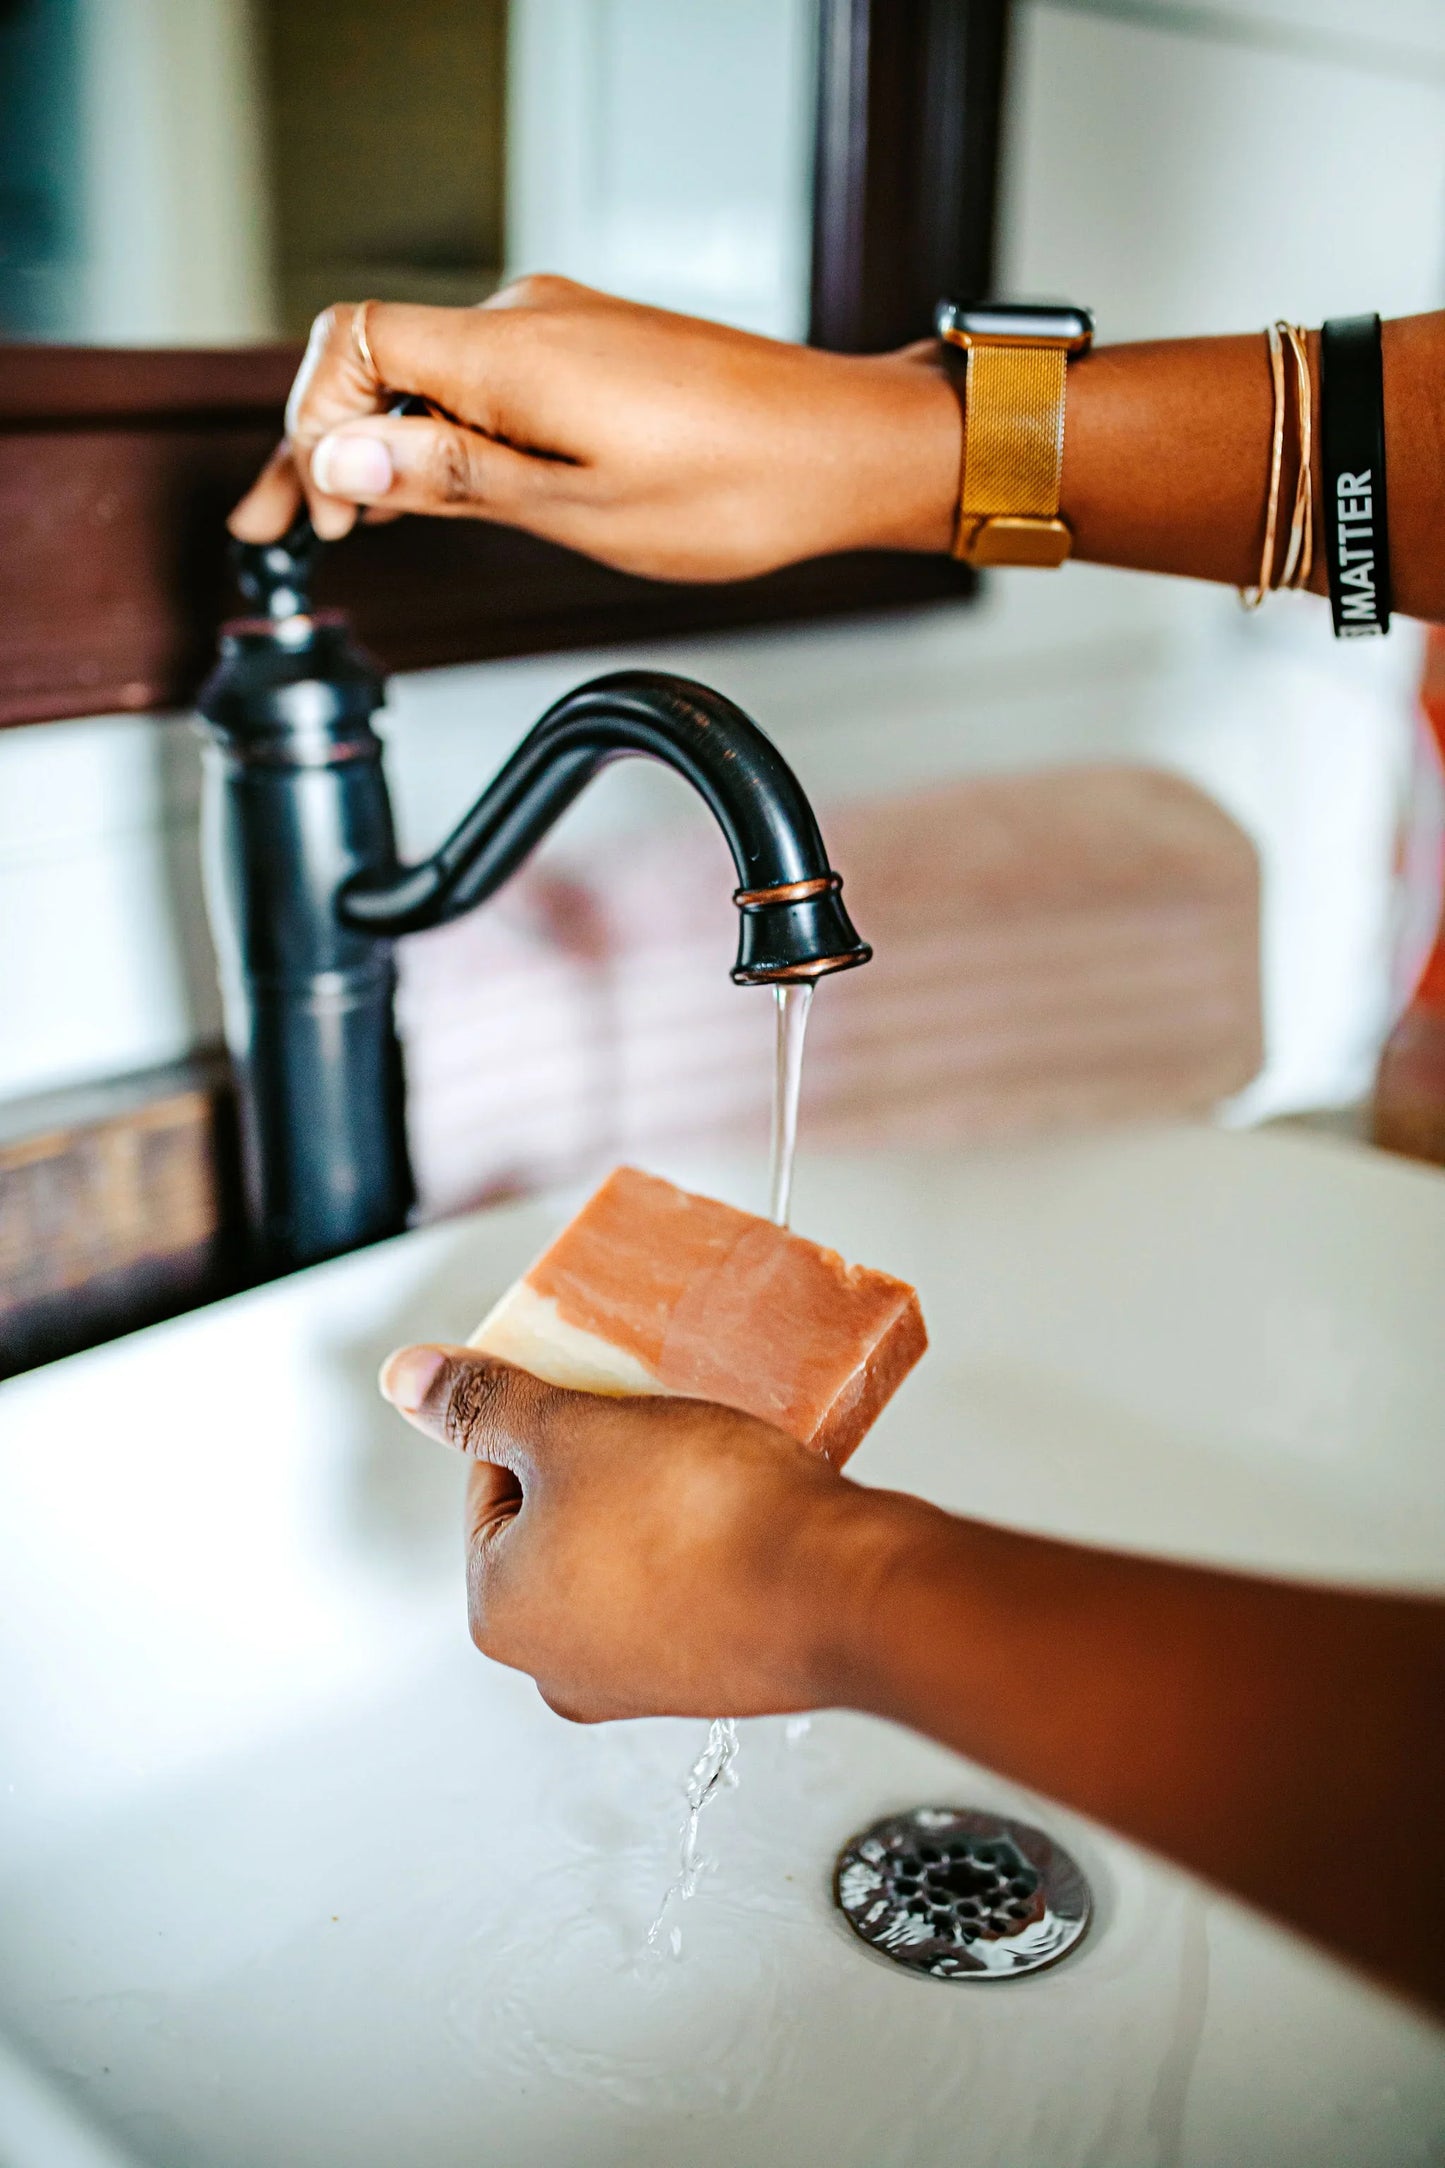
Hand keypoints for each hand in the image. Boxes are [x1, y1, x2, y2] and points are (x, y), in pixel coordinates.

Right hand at [229, 277, 959, 578]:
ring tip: (350, 521)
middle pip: (382, 361)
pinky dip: (446, 433)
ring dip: (384, 446)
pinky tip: (432, 487)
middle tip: (285, 525)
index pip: (354, 344)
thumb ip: (451, 477)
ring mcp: (562, 329)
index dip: (312, 420)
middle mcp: (528, 318)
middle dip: (324, 444)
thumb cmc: (736, 488)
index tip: (318, 505)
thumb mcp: (576, 507)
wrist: (844, 449)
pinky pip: (487, 380)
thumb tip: (343, 455)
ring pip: (433, 377)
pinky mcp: (592, 350)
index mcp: (512, 349)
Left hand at [378, 1345, 898, 1720]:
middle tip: (650, 1412)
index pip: (491, 1480)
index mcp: (500, 1610)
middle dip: (603, 1456)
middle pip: (559, 1517)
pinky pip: (692, 1582)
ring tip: (705, 1449)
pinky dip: (709, 1537)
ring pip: (628, 1548)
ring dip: (658, 1493)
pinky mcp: (716, 1672)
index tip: (597, 1388)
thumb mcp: (572, 1429)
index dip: (542, 1416)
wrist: (840, 1592)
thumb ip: (483, 1403)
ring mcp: (642, 1678)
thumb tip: (407, 1378)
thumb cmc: (704, 1517)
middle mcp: (559, 1665)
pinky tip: (743, 1501)